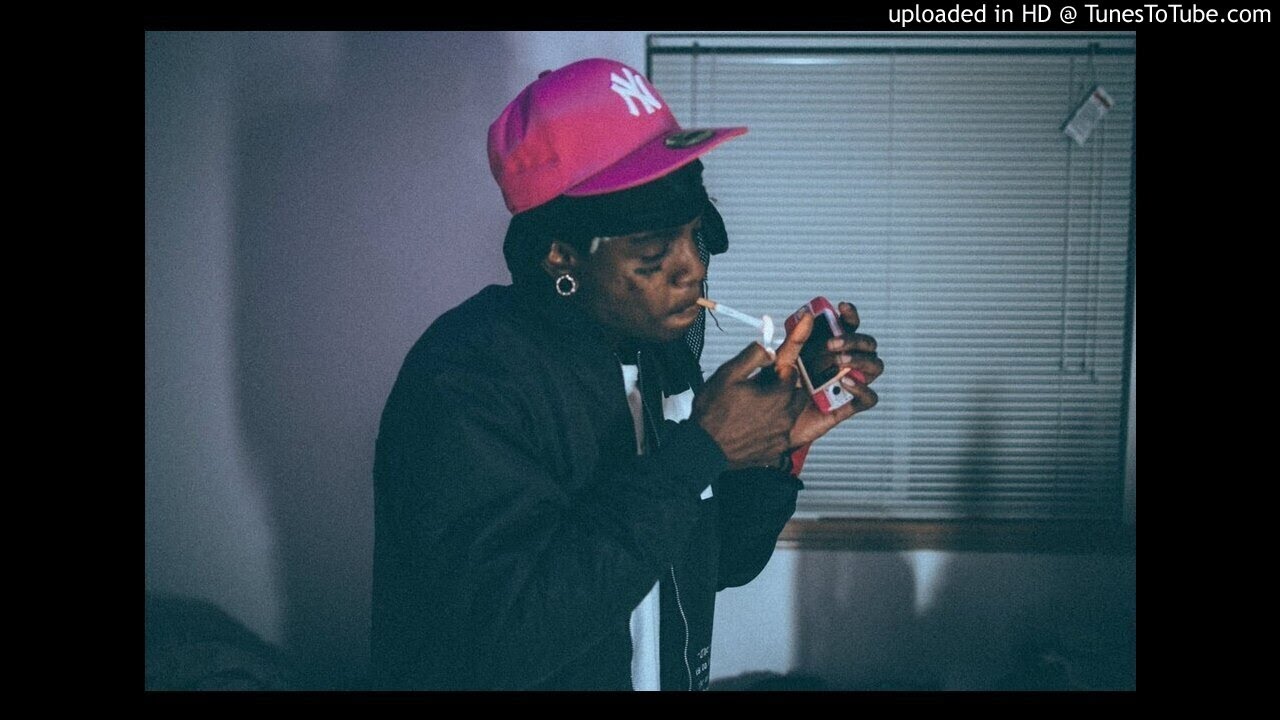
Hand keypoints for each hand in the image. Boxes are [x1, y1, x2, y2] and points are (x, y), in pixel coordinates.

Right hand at [693, 341, 808, 469]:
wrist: (704, 447)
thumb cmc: (713, 414)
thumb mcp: (728, 374)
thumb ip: (753, 356)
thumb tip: (768, 350)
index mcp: (778, 397)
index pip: (793, 374)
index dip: (780, 369)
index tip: (769, 371)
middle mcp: (785, 418)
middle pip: (799, 396)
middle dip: (787, 388)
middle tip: (767, 388)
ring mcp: (780, 437)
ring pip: (791, 416)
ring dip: (781, 408)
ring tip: (759, 407)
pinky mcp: (774, 451)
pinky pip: (782, 434)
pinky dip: (774, 428)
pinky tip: (756, 425)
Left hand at [773, 301, 881, 446]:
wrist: (771, 422)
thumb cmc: (777, 387)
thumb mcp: (781, 361)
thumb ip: (795, 339)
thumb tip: (807, 315)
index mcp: (830, 347)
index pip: (849, 326)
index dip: (850, 315)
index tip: (841, 307)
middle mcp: (844, 363)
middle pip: (867, 344)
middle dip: (854, 340)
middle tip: (832, 344)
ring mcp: (849, 383)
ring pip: (875, 366)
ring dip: (861, 360)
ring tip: (839, 362)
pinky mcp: (848, 406)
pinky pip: (870, 397)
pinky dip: (862, 389)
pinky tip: (844, 383)